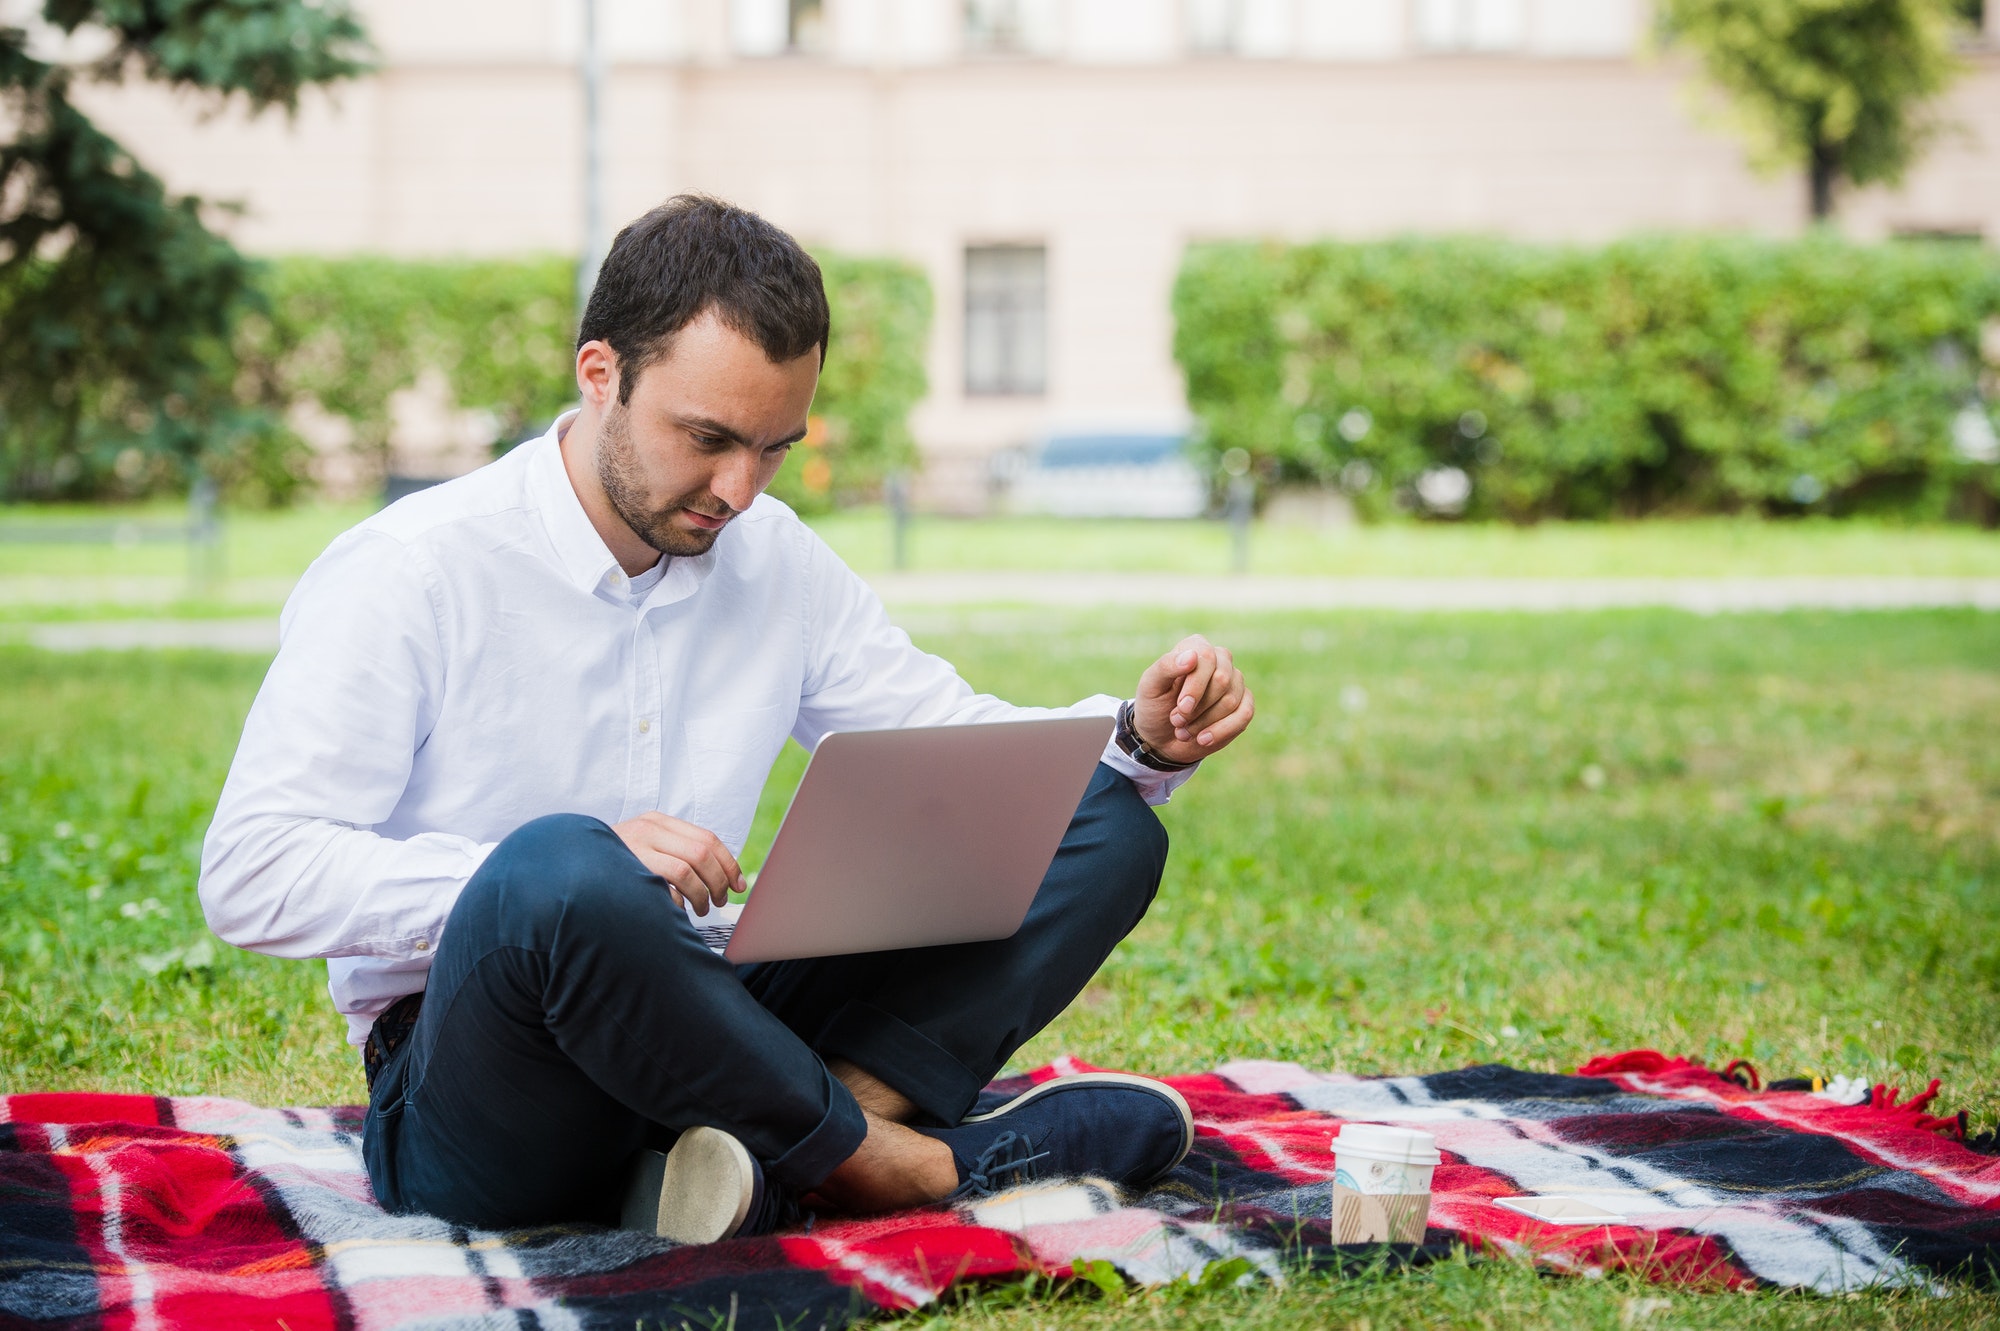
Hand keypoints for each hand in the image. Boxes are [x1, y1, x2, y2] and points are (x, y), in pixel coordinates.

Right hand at [610, 811, 745, 915]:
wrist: (566, 862)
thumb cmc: (611, 864)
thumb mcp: (642, 848)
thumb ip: (673, 853)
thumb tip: (718, 878)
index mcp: (658, 821)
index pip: (707, 838)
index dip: (728, 863)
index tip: (739, 883)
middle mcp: (650, 828)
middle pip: (703, 852)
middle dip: (719, 880)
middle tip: (721, 900)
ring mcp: (638, 845)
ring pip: (689, 868)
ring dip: (703, 894)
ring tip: (702, 908)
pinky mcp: (629, 865)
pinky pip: (669, 882)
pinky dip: (682, 899)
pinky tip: (680, 909)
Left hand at [1132, 633, 1253, 765]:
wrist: (1161, 737)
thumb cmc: (1155, 705)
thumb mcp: (1150, 686)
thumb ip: (1166, 666)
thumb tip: (1192, 655)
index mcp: (1196, 647)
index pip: (1206, 657)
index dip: (1195, 685)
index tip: (1181, 707)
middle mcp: (1220, 660)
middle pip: (1222, 680)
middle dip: (1198, 707)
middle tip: (1177, 720)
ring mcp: (1235, 682)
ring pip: (1230, 701)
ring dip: (1203, 722)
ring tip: (1183, 731)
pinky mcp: (1244, 705)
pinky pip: (1244, 715)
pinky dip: (1221, 731)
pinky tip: (1203, 739)